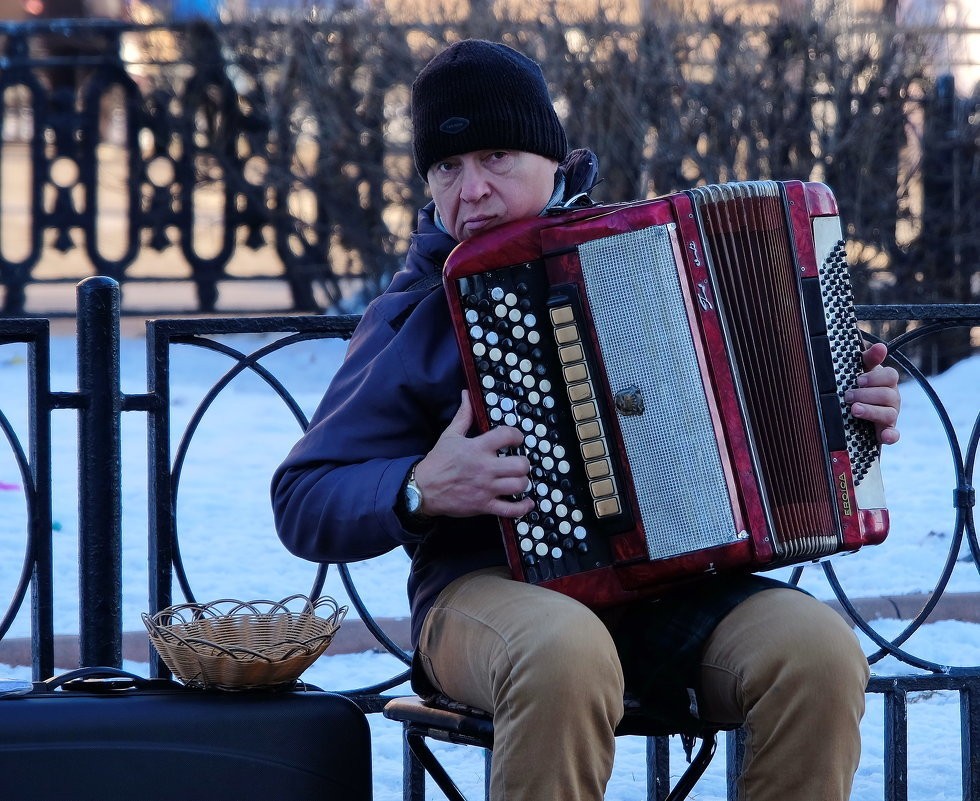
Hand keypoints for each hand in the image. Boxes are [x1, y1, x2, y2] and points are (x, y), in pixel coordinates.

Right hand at [413, 391, 535, 519]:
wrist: (423, 489)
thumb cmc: (437, 462)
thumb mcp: (449, 435)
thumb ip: (463, 416)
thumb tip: (467, 396)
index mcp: (477, 448)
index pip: (508, 436)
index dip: (518, 435)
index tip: (517, 439)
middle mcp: (485, 468)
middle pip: (520, 465)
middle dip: (523, 463)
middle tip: (517, 462)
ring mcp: (486, 489)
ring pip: (519, 485)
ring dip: (522, 482)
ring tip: (517, 479)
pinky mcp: (484, 505)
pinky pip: (511, 510)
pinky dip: (523, 507)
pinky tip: (526, 502)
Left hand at [846, 342, 900, 444]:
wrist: (849, 414)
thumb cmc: (856, 387)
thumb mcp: (859, 370)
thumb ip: (868, 358)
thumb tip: (880, 347)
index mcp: (886, 382)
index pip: (890, 376)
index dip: (875, 378)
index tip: (858, 380)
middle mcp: (891, 398)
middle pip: (888, 395)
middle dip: (866, 395)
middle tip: (848, 396)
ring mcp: (890, 415)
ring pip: (889, 413)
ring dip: (871, 411)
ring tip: (854, 410)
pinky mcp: (885, 432)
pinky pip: (894, 435)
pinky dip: (891, 436)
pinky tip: (884, 436)